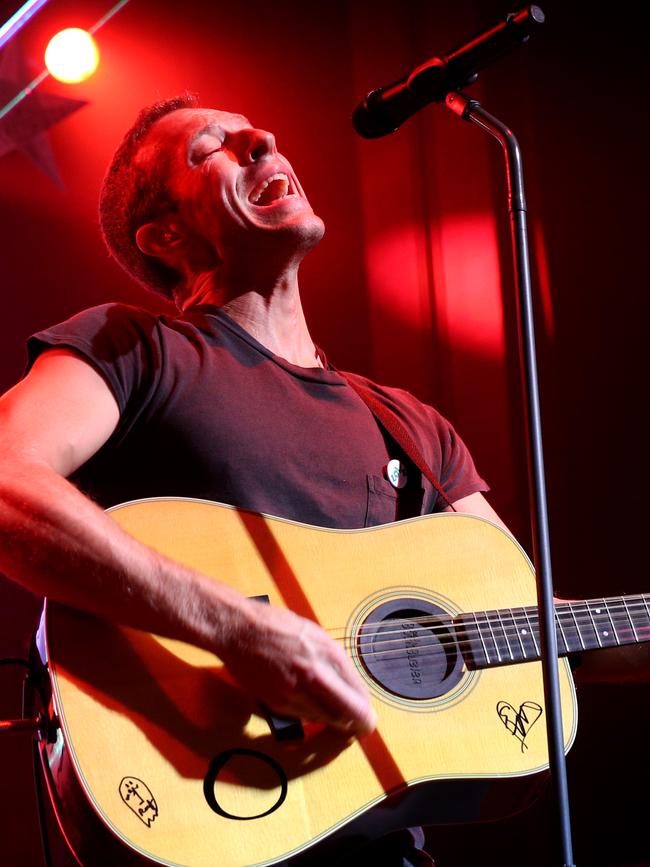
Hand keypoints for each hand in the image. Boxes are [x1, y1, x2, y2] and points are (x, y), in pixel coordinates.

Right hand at [220, 600, 376, 735]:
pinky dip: (310, 715)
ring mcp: (294, 692)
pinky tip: (310, 703)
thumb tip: (350, 686)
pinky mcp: (277, 703)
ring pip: (325, 720)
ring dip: (333, 719)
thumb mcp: (316, 635)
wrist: (239, 629)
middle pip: (347, 715)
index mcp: (328, 654)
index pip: (358, 696)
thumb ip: (334, 661)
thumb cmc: (276, 626)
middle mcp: (314, 675)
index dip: (366, 711)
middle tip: (362, 726)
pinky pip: (302, 717)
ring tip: (335, 712)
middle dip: (358, 723)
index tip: (368, 717)